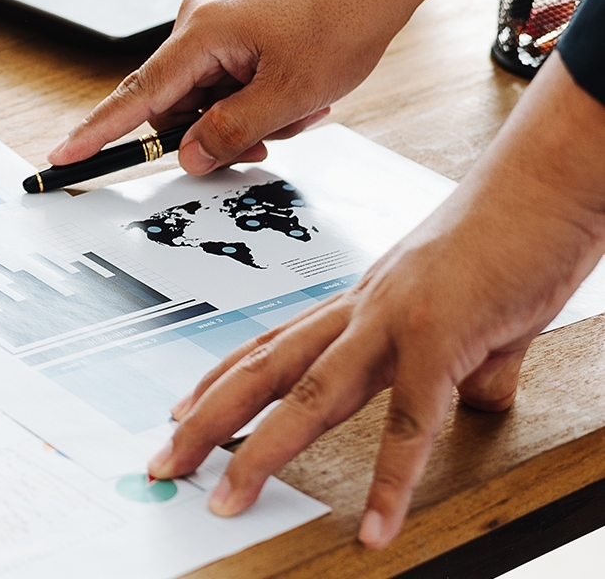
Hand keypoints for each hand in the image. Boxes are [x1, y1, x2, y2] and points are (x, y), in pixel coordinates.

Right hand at [46, 0, 384, 171]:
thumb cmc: (341, 19)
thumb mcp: (289, 94)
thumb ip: (232, 132)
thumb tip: (188, 158)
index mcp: (201, 34)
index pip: (135, 96)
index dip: (97, 132)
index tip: (63, 156)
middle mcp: (197, 23)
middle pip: (177, 105)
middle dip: (218, 131)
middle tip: (270, 140)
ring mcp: (215, 23)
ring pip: (206, 97)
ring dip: (246, 117)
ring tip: (298, 108)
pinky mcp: (235, 28)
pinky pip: (226, 79)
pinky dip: (255, 98)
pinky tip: (295, 94)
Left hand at [148, 56, 604, 548]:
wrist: (547, 183)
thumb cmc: (510, 236)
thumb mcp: (471, 310)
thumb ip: (464, 363)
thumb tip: (474, 399)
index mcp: (360, 303)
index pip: (272, 345)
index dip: (218, 380)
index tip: (179, 411)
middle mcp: (361, 311)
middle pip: (264, 372)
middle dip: (206, 422)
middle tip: (163, 463)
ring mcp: (394, 323)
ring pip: (308, 397)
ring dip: (261, 453)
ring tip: (227, 499)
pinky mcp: (442, 339)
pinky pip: (409, 424)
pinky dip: (390, 481)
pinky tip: (375, 526)